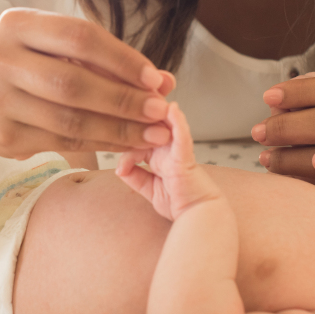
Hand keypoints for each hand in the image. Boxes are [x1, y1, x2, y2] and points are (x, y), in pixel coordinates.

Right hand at [0, 8, 176, 158]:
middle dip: (123, 99)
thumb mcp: (60, 51)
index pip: (79, 37)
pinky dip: (102, 144)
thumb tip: (164, 82)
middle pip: (73, 82)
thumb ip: (109, 62)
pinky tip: (126, 144)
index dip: (121, 59)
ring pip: (69, 119)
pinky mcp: (3, 136)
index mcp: (15, 24)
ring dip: (118, 128)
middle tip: (159, 110)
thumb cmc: (31, 67)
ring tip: (152, 133)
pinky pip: (63, 143)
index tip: (155, 78)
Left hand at [116, 102, 220, 220]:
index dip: (125, 140)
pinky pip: (182, 136)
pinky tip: (172, 109)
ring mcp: (177, 151)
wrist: (201, 217)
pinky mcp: (186, 157)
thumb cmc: (181, 204)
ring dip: (156, 111)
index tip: (113, 148)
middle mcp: (167, 150)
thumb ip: (134, 176)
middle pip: (150, 125)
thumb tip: (118, 167)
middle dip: (140, 115)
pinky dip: (178, 122)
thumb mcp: (148, 189)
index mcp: (158, 155)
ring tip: (147, 96)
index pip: (137, 137)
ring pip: (166, 124)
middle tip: (124, 106)